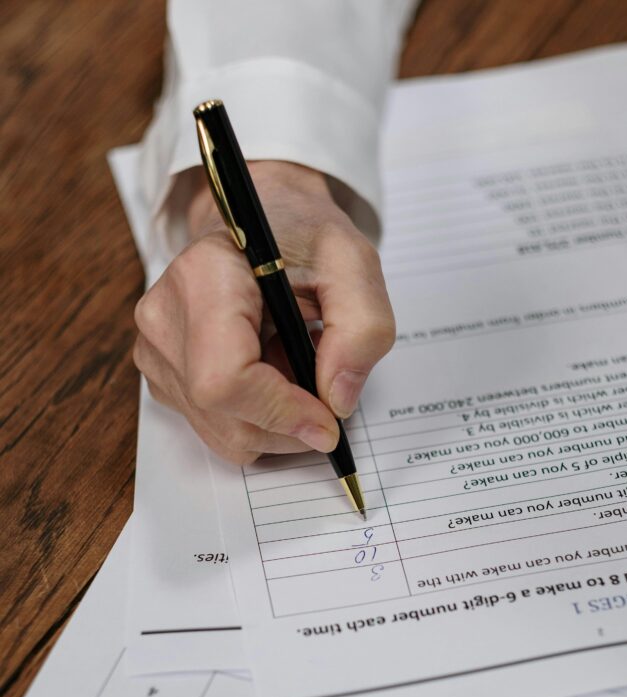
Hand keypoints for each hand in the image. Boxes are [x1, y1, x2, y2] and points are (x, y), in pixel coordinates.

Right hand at [133, 161, 394, 464]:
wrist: (263, 223)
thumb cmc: (301, 237)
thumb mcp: (353, 265)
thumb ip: (362, 329)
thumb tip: (337, 401)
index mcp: (203, 277)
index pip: (225, 381)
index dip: (282, 412)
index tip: (329, 416)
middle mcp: (165, 318)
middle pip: (226, 418)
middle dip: (289, 425)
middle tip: (325, 387)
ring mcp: (157, 352)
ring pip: (225, 435)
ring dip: (278, 423)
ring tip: (297, 368)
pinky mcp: (164, 377)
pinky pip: (219, 429)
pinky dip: (259, 419)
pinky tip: (274, 374)